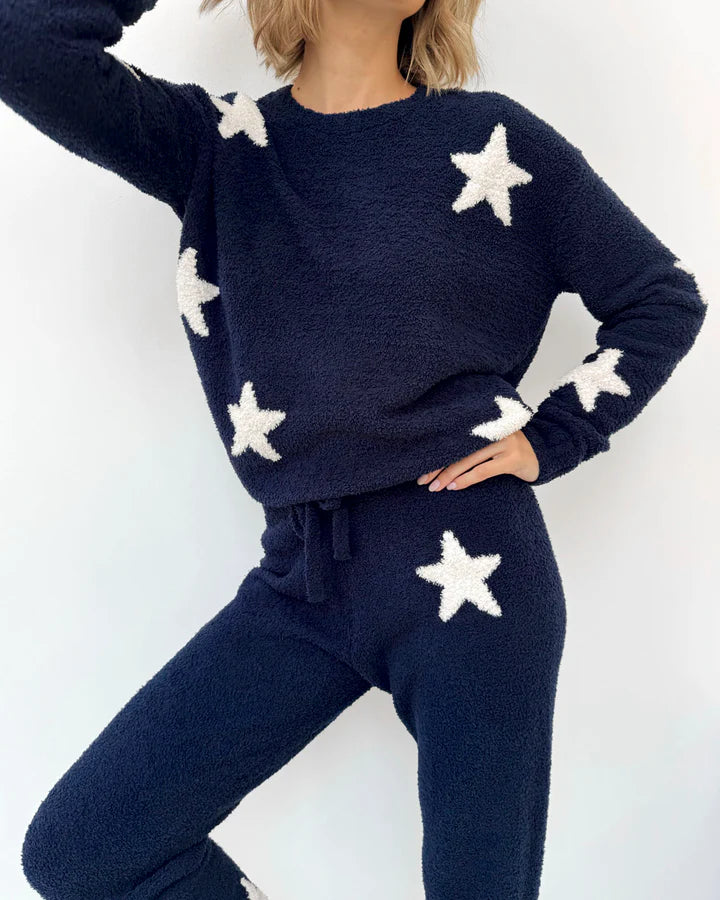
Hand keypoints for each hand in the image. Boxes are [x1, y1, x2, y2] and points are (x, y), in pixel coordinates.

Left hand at [417, 429, 538, 490]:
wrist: (543, 453)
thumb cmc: (509, 450)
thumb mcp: (489, 441)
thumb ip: (469, 443)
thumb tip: (437, 460)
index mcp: (483, 421)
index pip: (453, 437)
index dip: (435, 452)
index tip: (419, 466)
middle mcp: (492, 428)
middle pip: (457, 448)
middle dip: (437, 466)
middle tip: (422, 480)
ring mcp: (503, 443)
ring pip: (467, 460)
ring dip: (448, 475)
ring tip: (434, 487)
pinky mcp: (512, 459)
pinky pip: (483, 470)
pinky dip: (466, 479)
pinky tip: (453, 486)